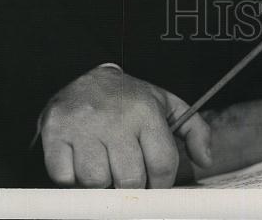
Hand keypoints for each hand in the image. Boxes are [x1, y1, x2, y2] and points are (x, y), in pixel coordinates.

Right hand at [39, 64, 211, 187]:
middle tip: (127, 177)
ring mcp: (83, 126)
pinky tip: (80, 162)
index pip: (162, 166)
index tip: (155, 184)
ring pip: (96, 183)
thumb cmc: (129, 99)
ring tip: (104, 166)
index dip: (161, 184)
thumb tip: (205, 160)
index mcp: (145, 111)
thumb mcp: (165, 104)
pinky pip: (65, 178)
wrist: (83, 74)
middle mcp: (115, 118)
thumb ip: (194, 129)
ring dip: (101, 184)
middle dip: (131, 187)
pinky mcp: (55, 133)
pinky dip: (72, 179)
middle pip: (130, 181)